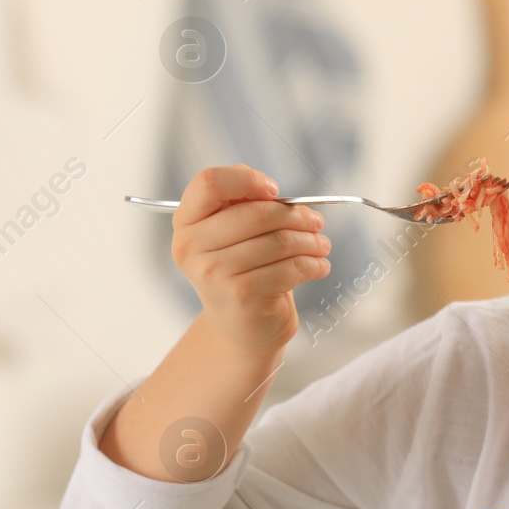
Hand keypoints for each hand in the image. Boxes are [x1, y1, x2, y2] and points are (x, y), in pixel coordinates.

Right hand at [171, 165, 331, 352]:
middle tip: (316, 222)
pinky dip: (313, 264)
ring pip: (278, 241)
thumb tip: (271, 190)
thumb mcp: (232, 234)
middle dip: (296, 215)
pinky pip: (290, 268)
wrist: (242, 329)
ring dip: (311, 241)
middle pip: (256, 212)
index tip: (275, 191)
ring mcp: (214, 274)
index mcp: (187, 223)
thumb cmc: (242, 273)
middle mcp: (192, 247)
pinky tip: (319, 266)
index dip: (247, 180)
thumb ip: (243, 203)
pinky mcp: (242, 296)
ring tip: (321, 245)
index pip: (209, 183)